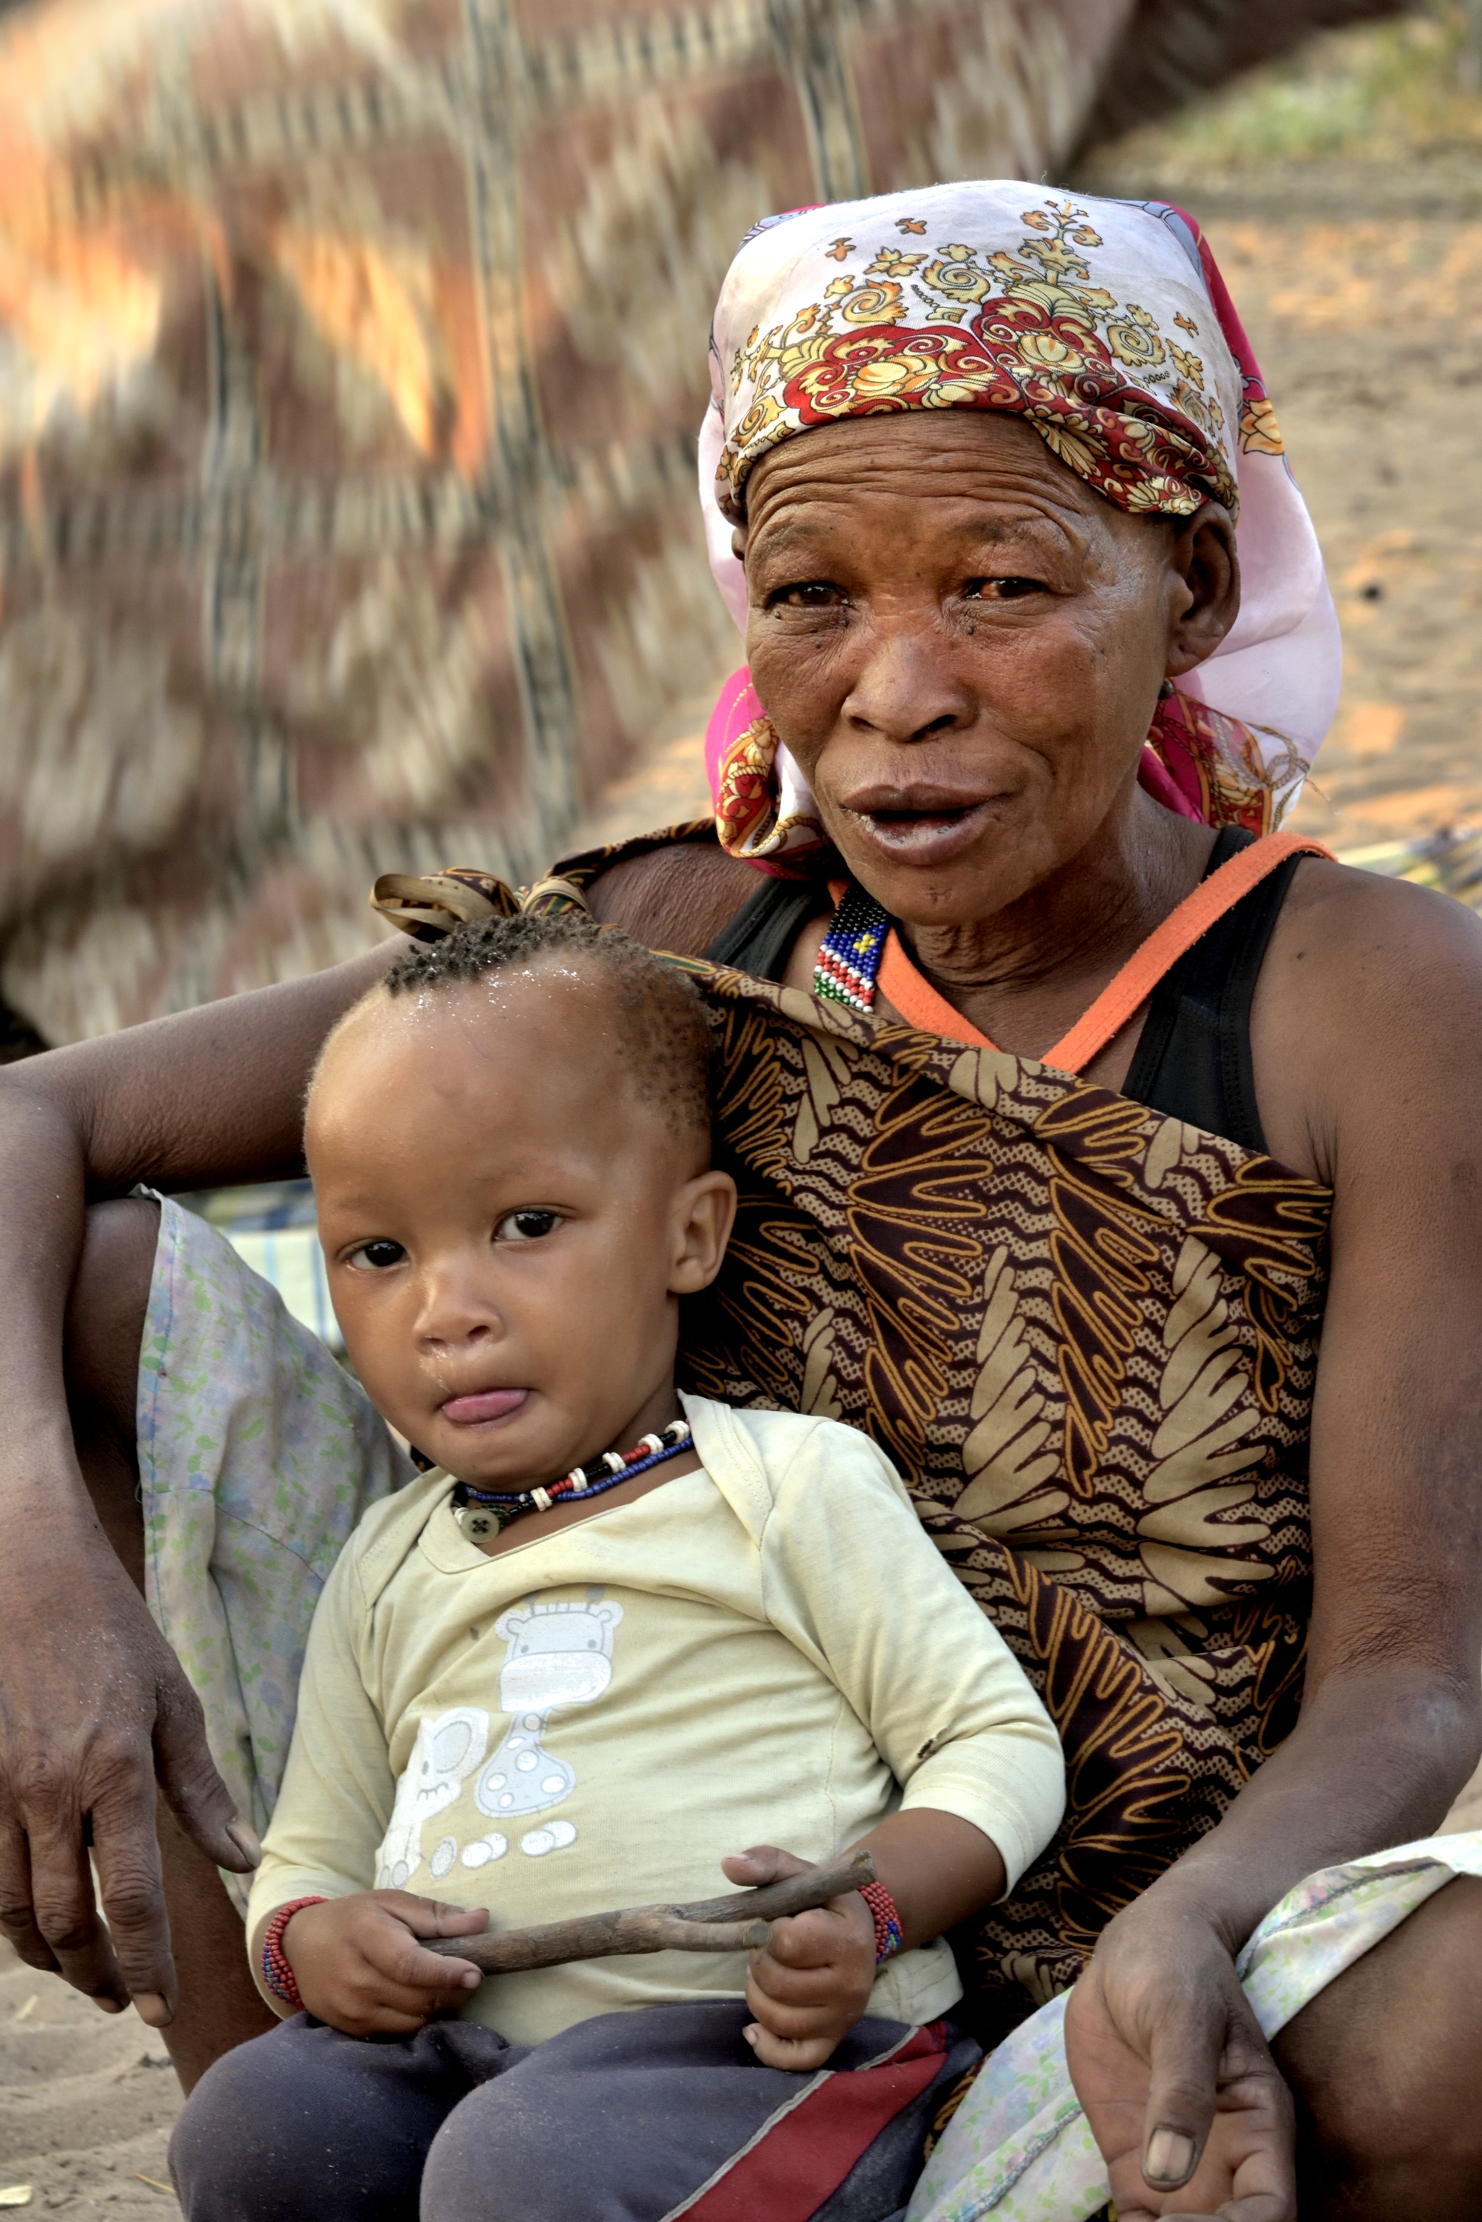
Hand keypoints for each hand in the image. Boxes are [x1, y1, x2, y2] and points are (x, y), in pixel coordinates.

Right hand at [0, 1510, 257, 2025]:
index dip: (146, 1962)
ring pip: (14, 1909)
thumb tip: (243, 1860)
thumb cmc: (116, 1638)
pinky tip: (41, 1925)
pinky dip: (13, 1915)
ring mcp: (4, 1791)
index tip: (159, 2009)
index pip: (129, 1897)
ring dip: (50, 1957)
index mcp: (114, 1772)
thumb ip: (203, 1791)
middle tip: (125, 2002)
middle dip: (96, 1975)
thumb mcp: (175, 1703)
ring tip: (87, 1975)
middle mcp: (51, 1792)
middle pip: (65, 1920)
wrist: (33, 1583)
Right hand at [282, 1890, 488, 2033]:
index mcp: (367, 1938)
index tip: (476, 1974)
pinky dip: (415, 2021)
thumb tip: (482, 1919)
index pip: (411, 1966)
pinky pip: (396, 2034)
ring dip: (437, 2008)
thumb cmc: (354, 1918)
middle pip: (418, 2000)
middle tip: (466, 1976)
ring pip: (412, 2022)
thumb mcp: (393, 1903)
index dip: (447, 1973)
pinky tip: (418, 2001)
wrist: (300, 1945)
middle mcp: (356, 1980)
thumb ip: (437, 1915)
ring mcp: (350, 2010)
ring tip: (443, 1987)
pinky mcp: (349, 2030)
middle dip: (451, 1992)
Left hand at [721, 1845, 874, 2070]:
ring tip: (768, 1971)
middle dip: (759, 1962)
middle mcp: (852, 1984)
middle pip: (777, 1983)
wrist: (860, 1929)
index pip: (788, 1943)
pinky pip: (795, 2059)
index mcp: (847, 1938)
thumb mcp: (800, 1873)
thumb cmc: (822, 1901)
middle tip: (768, 1948)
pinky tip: (753, 2028)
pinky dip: (767, 2047)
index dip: (767, 1931)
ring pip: (778, 2019)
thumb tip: (729, 1864)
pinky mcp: (832, 2039)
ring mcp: (843, 2016)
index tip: (775, 1921)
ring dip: (757, 1994)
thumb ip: (766, 1863)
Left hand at [1064, 1896, 1295, 2221]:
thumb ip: (1180, 2091)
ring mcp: (1178, 2162)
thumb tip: (1169, 2176)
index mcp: (1259, 2123)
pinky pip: (1136, 2221)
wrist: (1136, 1944)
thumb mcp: (1182, 2015)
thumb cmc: (1176, 1964)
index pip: (1269, 2208)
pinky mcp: (1134, 2161)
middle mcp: (1227, 2157)